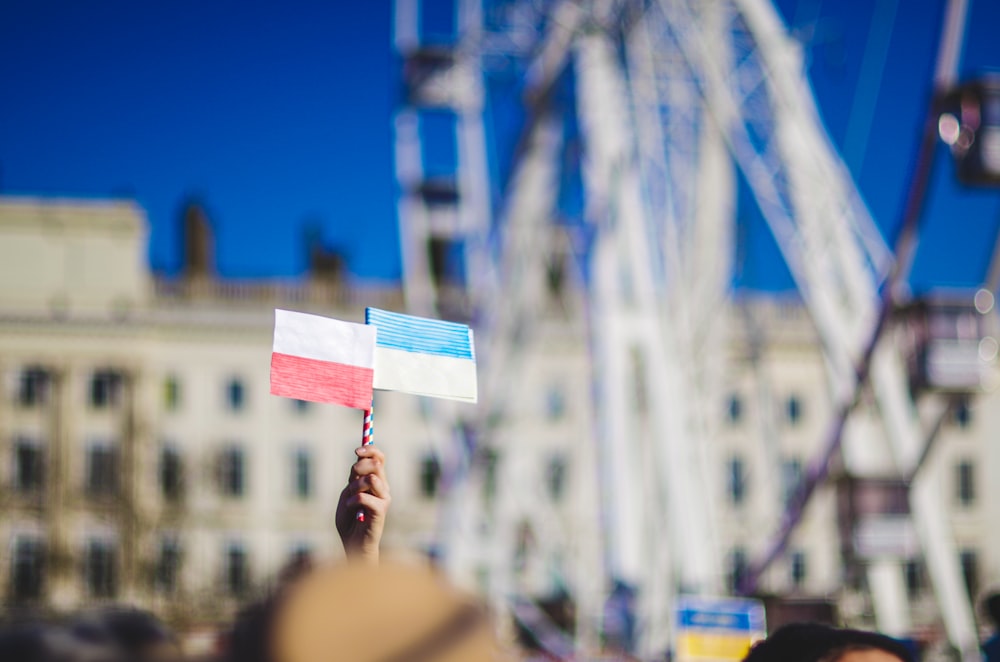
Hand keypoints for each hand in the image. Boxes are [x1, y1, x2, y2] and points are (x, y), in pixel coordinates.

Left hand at [336, 445, 390, 563]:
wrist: (353, 544)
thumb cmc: (349, 521)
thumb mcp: (347, 494)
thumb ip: (354, 479)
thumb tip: (359, 461)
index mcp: (376, 481)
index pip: (379, 458)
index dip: (370, 450)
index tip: (356, 450)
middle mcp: (384, 488)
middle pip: (376, 464)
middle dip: (359, 467)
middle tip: (351, 478)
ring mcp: (384, 499)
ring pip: (371, 479)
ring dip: (355, 486)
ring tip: (350, 498)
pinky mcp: (381, 511)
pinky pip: (364, 497)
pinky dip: (353, 501)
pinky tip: (350, 509)